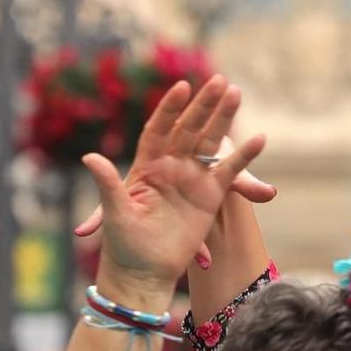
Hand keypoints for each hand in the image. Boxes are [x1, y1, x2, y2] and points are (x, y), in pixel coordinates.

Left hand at [80, 76, 266, 292]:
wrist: (148, 268)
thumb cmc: (126, 242)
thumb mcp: (115, 213)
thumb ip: (107, 184)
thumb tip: (88, 157)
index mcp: (147, 165)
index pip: (159, 128)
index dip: (170, 109)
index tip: (182, 88)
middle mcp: (171, 164)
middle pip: (189, 127)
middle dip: (203, 104)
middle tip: (219, 81)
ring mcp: (193, 177)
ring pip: (211, 141)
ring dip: (224, 117)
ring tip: (236, 92)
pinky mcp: (211, 194)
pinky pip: (229, 171)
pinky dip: (245, 157)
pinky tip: (262, 138)